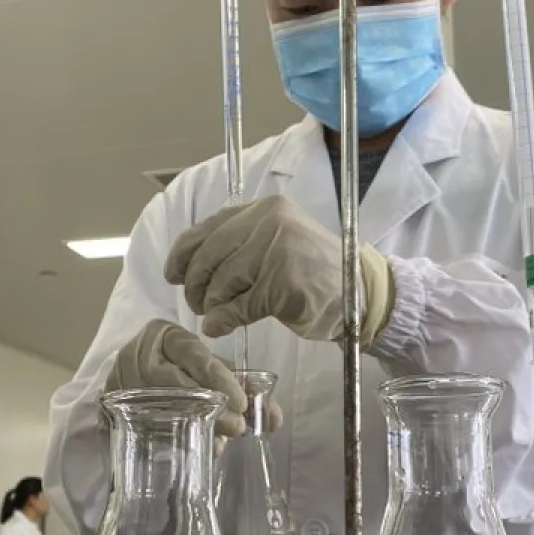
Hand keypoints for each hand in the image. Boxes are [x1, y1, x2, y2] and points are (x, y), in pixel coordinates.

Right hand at [105, 320, 247, 436]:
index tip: (242, 402)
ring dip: (193, 425)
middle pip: (175, 381)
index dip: (219, 378)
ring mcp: (121, 381)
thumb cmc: (177, 367)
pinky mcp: (112, 406)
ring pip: (159, 404)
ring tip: (221, 443)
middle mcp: (139, 355)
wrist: (129, 373)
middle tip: (237, 427)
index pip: (194, 354)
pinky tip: (193, 450)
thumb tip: (273, 418)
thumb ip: (239, 385)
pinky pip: (143, 425)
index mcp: (164, 336)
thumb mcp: (206, 366)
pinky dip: (172, 439)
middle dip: (210, 406)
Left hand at [164, 195, 393, 343]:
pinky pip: (240, 306)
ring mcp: (278, 250)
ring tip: (218, 315)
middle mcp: (270, 222)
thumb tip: (185, 270)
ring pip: (222, 283)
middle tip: (198, 304)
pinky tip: (224, 325)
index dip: (183, 254)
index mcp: (264, 209)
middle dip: (195, 285)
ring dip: (213, 306)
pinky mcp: (284, 283)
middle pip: (209, 257)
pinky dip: (227, 320)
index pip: (208, 229)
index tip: (173, 274)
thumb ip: (234, 251)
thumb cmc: (313, 272)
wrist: (360, 293)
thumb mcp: (273, 246)